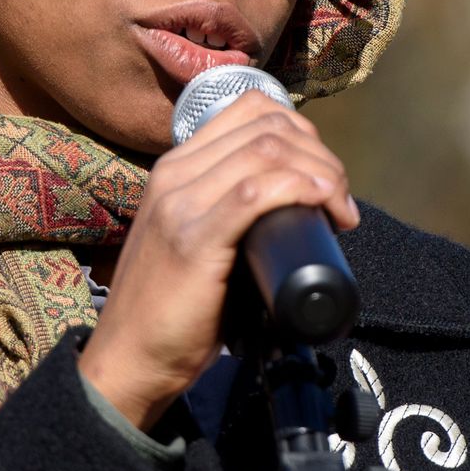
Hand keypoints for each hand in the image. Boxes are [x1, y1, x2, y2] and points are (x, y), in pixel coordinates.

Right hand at [79, 91, 358, 427]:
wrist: (129, 359)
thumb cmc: (173, 311)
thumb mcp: (196, 240)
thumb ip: (226, 214)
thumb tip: (292, 210)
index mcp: (175, 168)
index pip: (250, 111)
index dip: (302, 132)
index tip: (324, 174)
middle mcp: (174, 174)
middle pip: (267, 127)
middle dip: (320, 155)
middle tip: (340, 198)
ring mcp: (180, 204)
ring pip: (267, 150)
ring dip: (321, 172)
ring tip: (339, 209)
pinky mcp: (192, 239)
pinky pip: (255, 191)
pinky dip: (300, 188)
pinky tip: (322, 203)